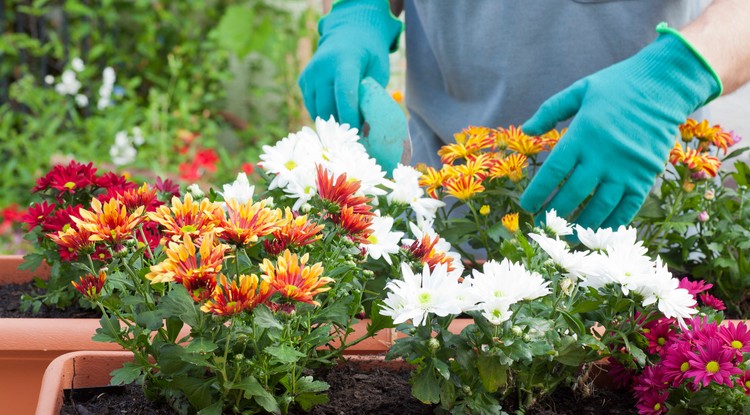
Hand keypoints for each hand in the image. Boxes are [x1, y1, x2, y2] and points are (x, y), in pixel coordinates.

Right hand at [298, 0, 401, 129]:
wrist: (348, 33)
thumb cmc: (369, 55)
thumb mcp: (378, 70)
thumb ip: (371, 94)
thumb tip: (366, 126)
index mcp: (345, 61)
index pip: (344, 93)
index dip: (350, 116)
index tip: (358, 132)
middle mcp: (322, 67)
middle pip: (327, 106)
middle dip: (341, 124)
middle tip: (356, 134)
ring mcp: (310, 73)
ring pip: (317, 111)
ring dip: (332, 121)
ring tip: (347, 123)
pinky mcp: (303, 80)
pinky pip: (312, 106)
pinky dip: (324, 113)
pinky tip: (336, 111)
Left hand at [520, 25, 720, 229]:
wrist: (665, 84)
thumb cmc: (618, 86)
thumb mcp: (580, 90)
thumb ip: (550, 110)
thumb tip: (526, 129)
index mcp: (582, 135)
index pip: (553, 171)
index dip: (537, 192)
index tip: (526, 206)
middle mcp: (602, 156)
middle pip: (573, 193)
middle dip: (554, 212)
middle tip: (542, 224)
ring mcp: (626, 168)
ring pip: (599, 206)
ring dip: (581, 224)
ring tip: (567, 236)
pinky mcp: (645, 176)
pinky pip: (627, 206)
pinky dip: (613, 222)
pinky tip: (599, 232)